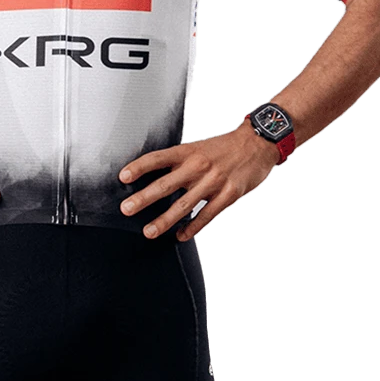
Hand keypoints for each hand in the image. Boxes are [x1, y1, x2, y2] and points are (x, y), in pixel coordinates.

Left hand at [118, 122, 279, 240]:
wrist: (257, 144)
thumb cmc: (223, 148)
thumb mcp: (198, 147)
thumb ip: (179, 162)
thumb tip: (154, 176)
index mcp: (188, 151)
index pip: (158, 158)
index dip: (139, 167)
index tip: (122, 177)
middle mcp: (198, 165)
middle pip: (166, 184)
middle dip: (144, 198)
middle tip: (126, 209)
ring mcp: (213, 181)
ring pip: (184, 205)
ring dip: (164, 220)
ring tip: (149, 232)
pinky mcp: (229, 194)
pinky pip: (206, 215)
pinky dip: (192, 227)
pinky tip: (180, 236)